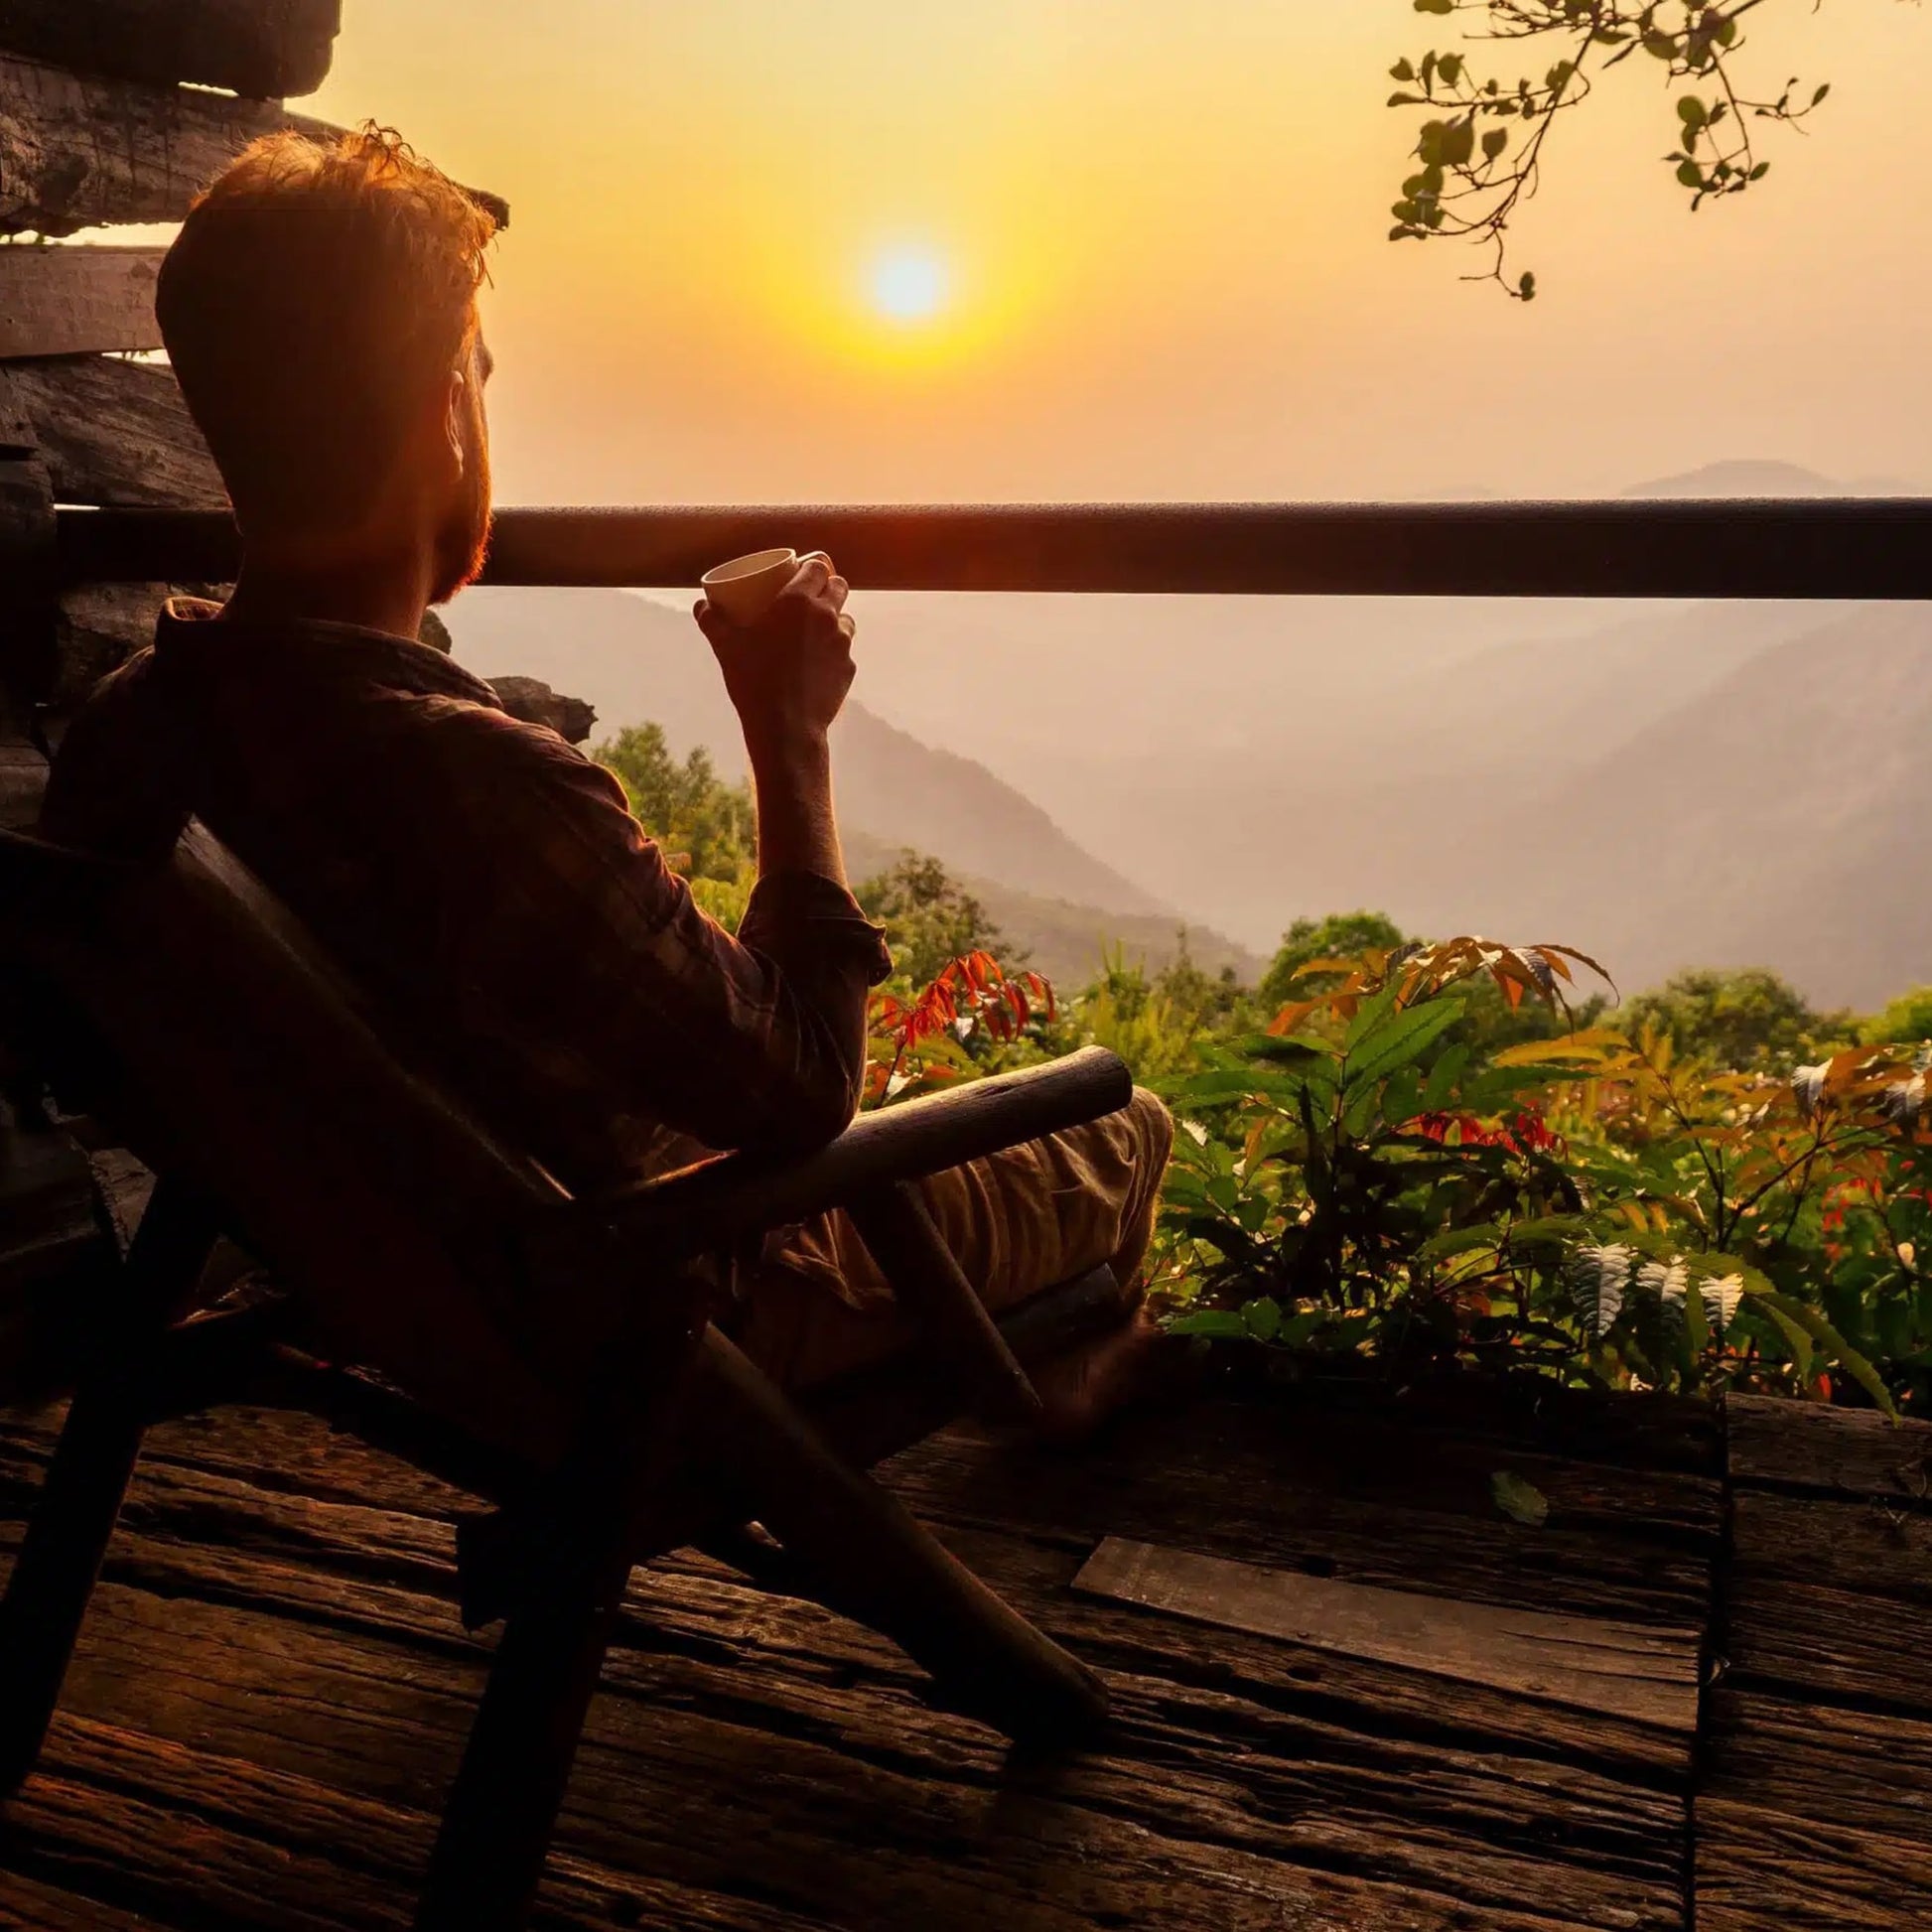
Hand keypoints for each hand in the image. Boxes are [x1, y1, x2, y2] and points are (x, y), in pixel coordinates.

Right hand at [695, 551, 855, 763]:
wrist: (785, 727)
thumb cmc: (753, 681)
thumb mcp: (725, 646)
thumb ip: (711, 621)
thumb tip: (700, 606)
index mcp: (799, 601)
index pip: (818, 565)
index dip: (813, 563)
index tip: (803, 568)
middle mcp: (827, 616)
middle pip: (839, 585)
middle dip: (828, 585)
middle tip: (810, 595)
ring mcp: (843, 643)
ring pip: (846, 618)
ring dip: (834, 617)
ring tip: (815, 629)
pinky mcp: (848, 668)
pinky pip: (844, 650)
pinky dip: (833, 650)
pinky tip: (817, 662)